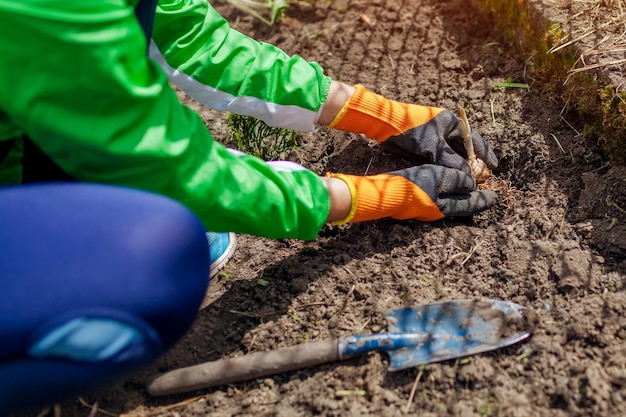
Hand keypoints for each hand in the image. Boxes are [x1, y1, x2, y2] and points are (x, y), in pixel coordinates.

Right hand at [327, 165, 497, 223]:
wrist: (385, 195)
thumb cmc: (412, 185)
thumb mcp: (438, 178)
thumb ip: (456, 180)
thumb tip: (470, 183)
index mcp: (445, 207)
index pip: (471, 204)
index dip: (484, 199)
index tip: (496, 197)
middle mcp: (437, 212)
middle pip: (462, 206)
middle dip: (474, 200)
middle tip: (485, 194)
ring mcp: (425, 210)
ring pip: (450, 204)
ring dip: (460, 197)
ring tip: (468, 190)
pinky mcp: (415, 205)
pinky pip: (438, 200)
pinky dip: (447, 194)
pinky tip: (445, 188)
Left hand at [380, 109, 498, 174]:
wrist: (387, 126)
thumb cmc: (413, 130)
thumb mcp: (434, 146)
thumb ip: (451, 161)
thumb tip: (468, 176)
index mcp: (452, 122)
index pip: (474, 139)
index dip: (485, 153)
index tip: (494, 166)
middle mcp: (445, 129)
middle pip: (464, 148)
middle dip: (472, 162)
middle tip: (482, 177)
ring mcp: (435, 138)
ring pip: (452, 155)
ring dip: (459, 166)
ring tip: (468, 180)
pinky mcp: (424, 146)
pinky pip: (440, 158)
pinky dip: (446, 167)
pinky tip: (451, 178)